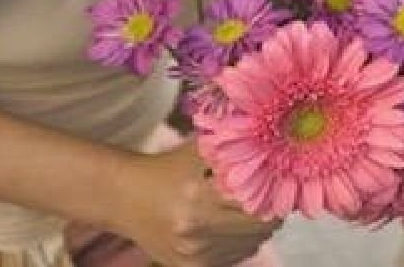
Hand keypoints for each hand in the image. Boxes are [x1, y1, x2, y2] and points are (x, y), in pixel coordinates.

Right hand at [108, 135, 279, 266]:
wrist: (126, 198)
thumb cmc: (168, 169)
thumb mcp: (200, 150)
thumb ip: (235, 148)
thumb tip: (275, 152)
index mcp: (199, 195)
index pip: (259, 203)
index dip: (274, 193)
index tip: (277, 183)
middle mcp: (196, 228)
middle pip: (260, 228)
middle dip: (270, 212)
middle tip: (269, 197)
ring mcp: (193, 254)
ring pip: (251, 246)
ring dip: (256, 230)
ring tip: (246, 211)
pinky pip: (234, 259)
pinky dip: (240, 244)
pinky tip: (230, 227)